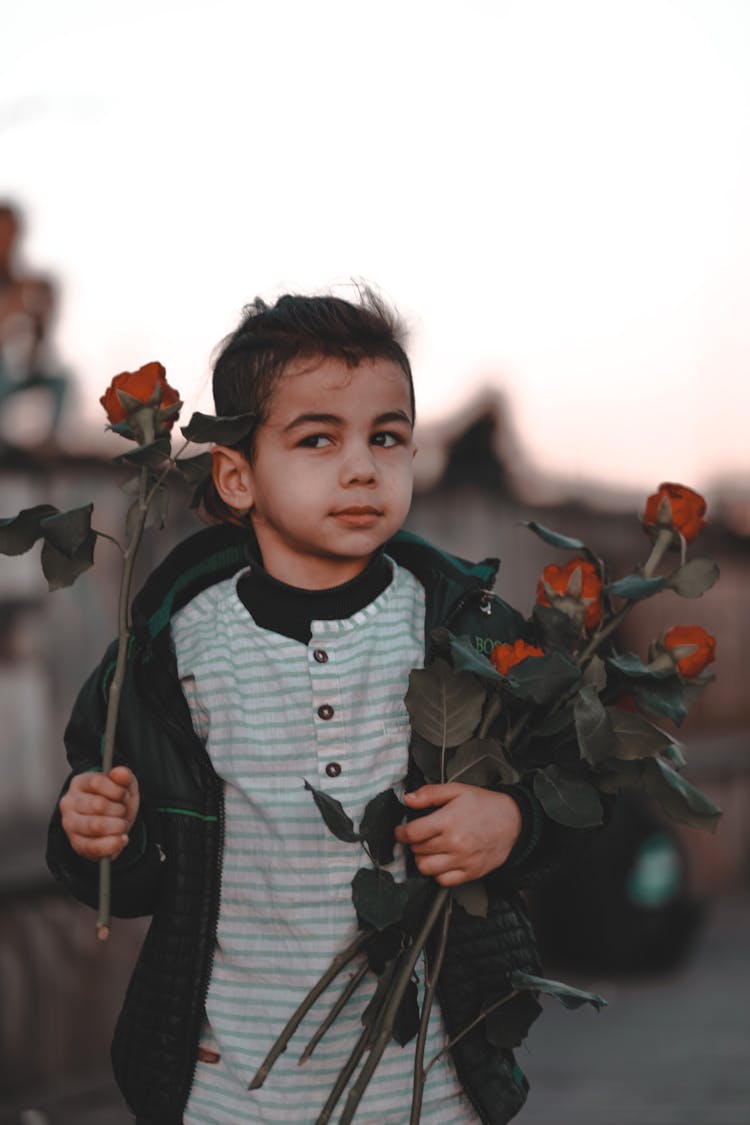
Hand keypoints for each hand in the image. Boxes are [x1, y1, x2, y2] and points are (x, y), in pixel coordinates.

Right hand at [59, 766, 139, 860]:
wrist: (112, 823)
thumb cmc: (115, 801)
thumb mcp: (124, 786)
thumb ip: (124, 777)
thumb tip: (120, 772)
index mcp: (80, 783)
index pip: (97, 782)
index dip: (117, 790)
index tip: (124, 795)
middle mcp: (69, 803)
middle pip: (98, 804)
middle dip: (119, 810)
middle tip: (123, 812)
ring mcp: (70, 824)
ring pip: (96, 826)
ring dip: (118, 826)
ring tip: (122, 825)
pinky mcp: (76, 844)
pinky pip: (94, 846)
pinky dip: (113, 844)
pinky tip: (121, 839)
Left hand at [394, 783, 521, 885]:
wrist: (514, 821)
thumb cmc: (485, 805)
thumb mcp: (457, 790)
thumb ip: (430, 794)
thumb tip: (408, 799)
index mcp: (449, 821)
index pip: (412, 833)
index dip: (401, 833)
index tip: (400, 832)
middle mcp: (455, 843)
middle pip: (417, 850)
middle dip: (413, 843)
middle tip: (419, 837)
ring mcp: (463, 860)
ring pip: (426, 868)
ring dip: (422, 859)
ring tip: (428, 849)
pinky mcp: (471, 872)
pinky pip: (443, 881)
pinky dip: (438, 873)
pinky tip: (441, 861)